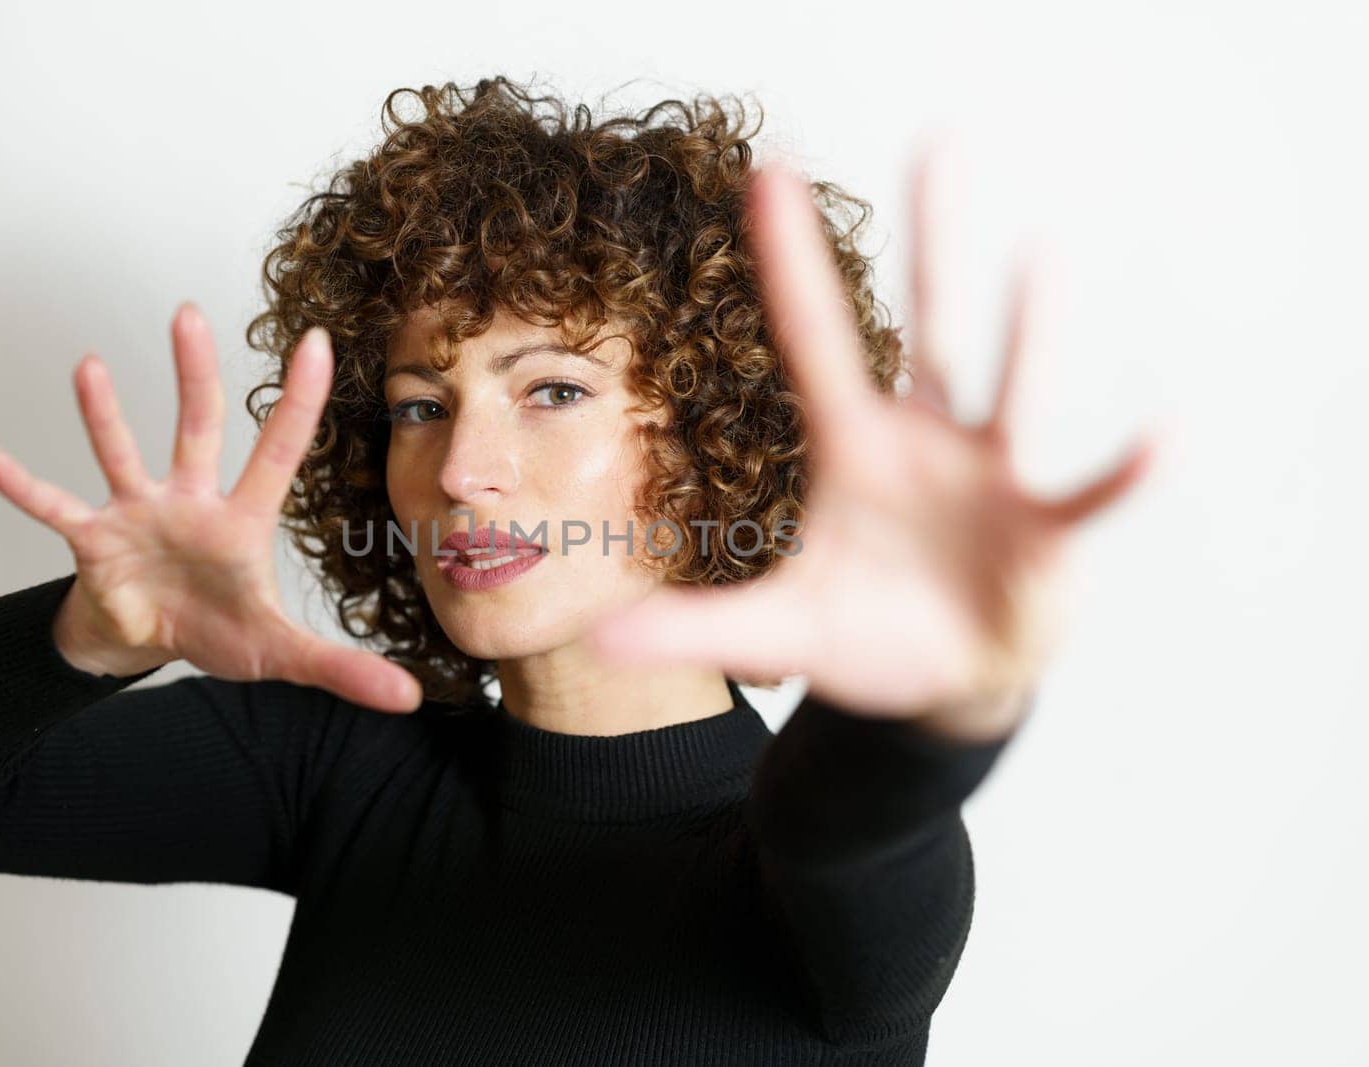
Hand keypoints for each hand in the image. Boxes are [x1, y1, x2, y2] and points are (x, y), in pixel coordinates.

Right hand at [0, 303, 423, 712]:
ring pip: (121, 453)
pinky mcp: (93, 543)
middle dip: (194, 374)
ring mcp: (138, 514)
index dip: (299, 401)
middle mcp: (189, 501)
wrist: (148, 643)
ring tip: (91, 366)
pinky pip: (56, 510)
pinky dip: (27, 491)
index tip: (318, 342)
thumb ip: (341, 668)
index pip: (278, 449)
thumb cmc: (216, 629)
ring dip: (104, 414)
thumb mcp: (281, 653)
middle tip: (189, 314)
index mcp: (242, 519)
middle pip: (196, 427)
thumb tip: (408, 698)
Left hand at [587, 145, 1160, 740]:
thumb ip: (696, 626)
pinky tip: (1160, 433)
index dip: (790, 264)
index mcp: (854, 449)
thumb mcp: (777, 629)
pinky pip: (1087, 492)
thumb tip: (599, 637)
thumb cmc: (865, 636)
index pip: (814, 340)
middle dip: (933, 242)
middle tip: (940, 141)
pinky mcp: (1044, 531)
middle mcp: (925, 442)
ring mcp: (990, 477)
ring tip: (1041, 251)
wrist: (944, 683)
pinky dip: (1122, 471)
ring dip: (1027, 328)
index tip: (769, 174)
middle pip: (930, 327)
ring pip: (1011, 387)